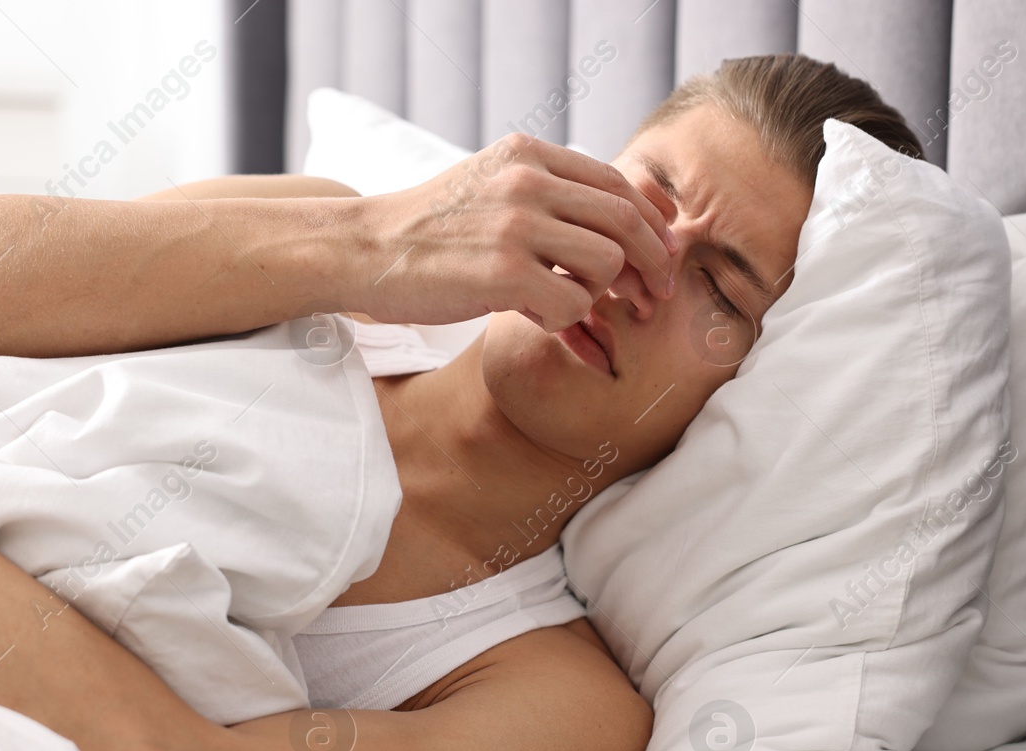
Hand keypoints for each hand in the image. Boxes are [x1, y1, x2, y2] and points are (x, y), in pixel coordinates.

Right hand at [348, 134, 677, 332]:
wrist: (365, 250)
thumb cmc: (430, 230)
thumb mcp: (490, 185)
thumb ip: (546, 193)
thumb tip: (622, 227)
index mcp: (528, 154)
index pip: (616, 181)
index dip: (649, 222)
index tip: (660, 254)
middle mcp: (527, 180)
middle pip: (626, 219)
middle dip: (651, 262)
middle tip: (652, 295)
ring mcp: (516, 225)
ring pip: (608, 261)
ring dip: (600, 293)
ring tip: (568, 302)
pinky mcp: (504, 273)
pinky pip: (574, 304)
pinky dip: (567, 320)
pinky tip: (538, 317)